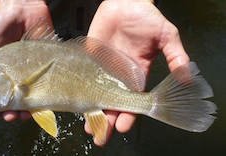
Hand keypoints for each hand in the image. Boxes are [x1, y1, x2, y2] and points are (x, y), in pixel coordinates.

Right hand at [0, 0, 51, 120]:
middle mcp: (15, 74)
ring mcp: (30, 72)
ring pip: (27, 97)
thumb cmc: (0, 23)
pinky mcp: (44, 67)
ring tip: (20, 116)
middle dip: (9, 112)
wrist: (23, 7)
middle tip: (8, 117)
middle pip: (12, 99)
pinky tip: (36, 107)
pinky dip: (39, 100)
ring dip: (23, 110)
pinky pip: (43, 86)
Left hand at [86, 0, 189, 145]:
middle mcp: (119, 76)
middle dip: (107, 120)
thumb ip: (175, 54)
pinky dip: (80, 92)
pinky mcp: (89, 60)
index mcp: (138, 74)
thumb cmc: (146, 17)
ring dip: (92, 111)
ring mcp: (103, 69)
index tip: (122, 126)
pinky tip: (75, 103)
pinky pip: (83, 79)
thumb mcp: (166, 34)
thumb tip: (188, 75)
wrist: (125, 2)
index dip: (128, 115)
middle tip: (100, 136)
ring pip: (97, 95)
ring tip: (88, 127)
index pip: (133, 101)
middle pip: (113, 103)